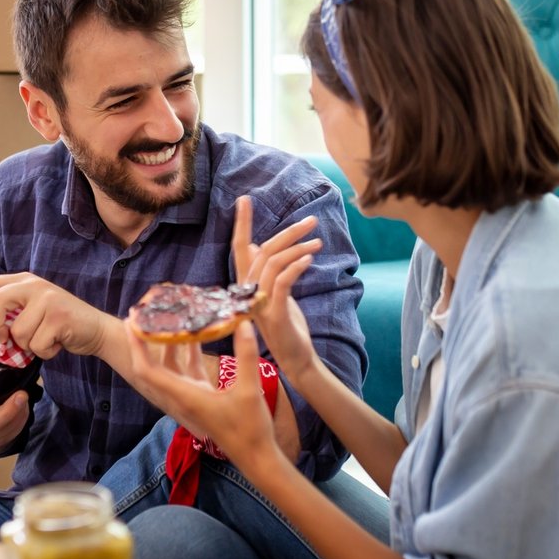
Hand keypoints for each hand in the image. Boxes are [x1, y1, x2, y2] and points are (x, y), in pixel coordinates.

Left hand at [0, 272, 116, 360]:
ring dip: (28, 346)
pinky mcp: (59, 317)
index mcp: (22, 281)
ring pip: (18, 332)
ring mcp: (48, 299)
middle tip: (2, 340)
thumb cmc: (58, 324)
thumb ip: (8, 312)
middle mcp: (33, 285)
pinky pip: (36, 344)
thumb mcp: (30, 310)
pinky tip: (56, 343)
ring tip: (44, 339)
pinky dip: (44, 352)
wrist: (96, 330)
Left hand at [124, 319, 282, 475]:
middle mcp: (181, 397)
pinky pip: (187, 371)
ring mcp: (190, 398)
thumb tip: (243, 323)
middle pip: (153, 366)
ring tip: (168, 318)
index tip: (131, 322)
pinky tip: (197, 336)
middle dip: (145, 340)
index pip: (148, 370)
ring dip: (168, 345)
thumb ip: (246, 355)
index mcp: (185, 396)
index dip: (136, 346)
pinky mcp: (201, 399)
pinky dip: (187, 354)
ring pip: (171, 367)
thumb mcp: (248, 390)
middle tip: (143, 313)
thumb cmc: (250, 429)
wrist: (256, 458)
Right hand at [231, 196, 320, 381]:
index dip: (241, 224)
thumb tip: (256, 245)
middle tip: (312, 221)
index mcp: (247, 284)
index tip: (244, 200)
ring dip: (298, 248)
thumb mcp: (274, 293)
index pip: (240, 248)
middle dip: (289, 232)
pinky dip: (295, 266)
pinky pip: (282, 282)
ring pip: (273, 263)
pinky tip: (309, 259)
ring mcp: (258, 303)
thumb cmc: (287, 324)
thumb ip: (264, 270)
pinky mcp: (273, 314)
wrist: (295, 358)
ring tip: (319, 242)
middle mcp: (247, 291)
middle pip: (264, 250)